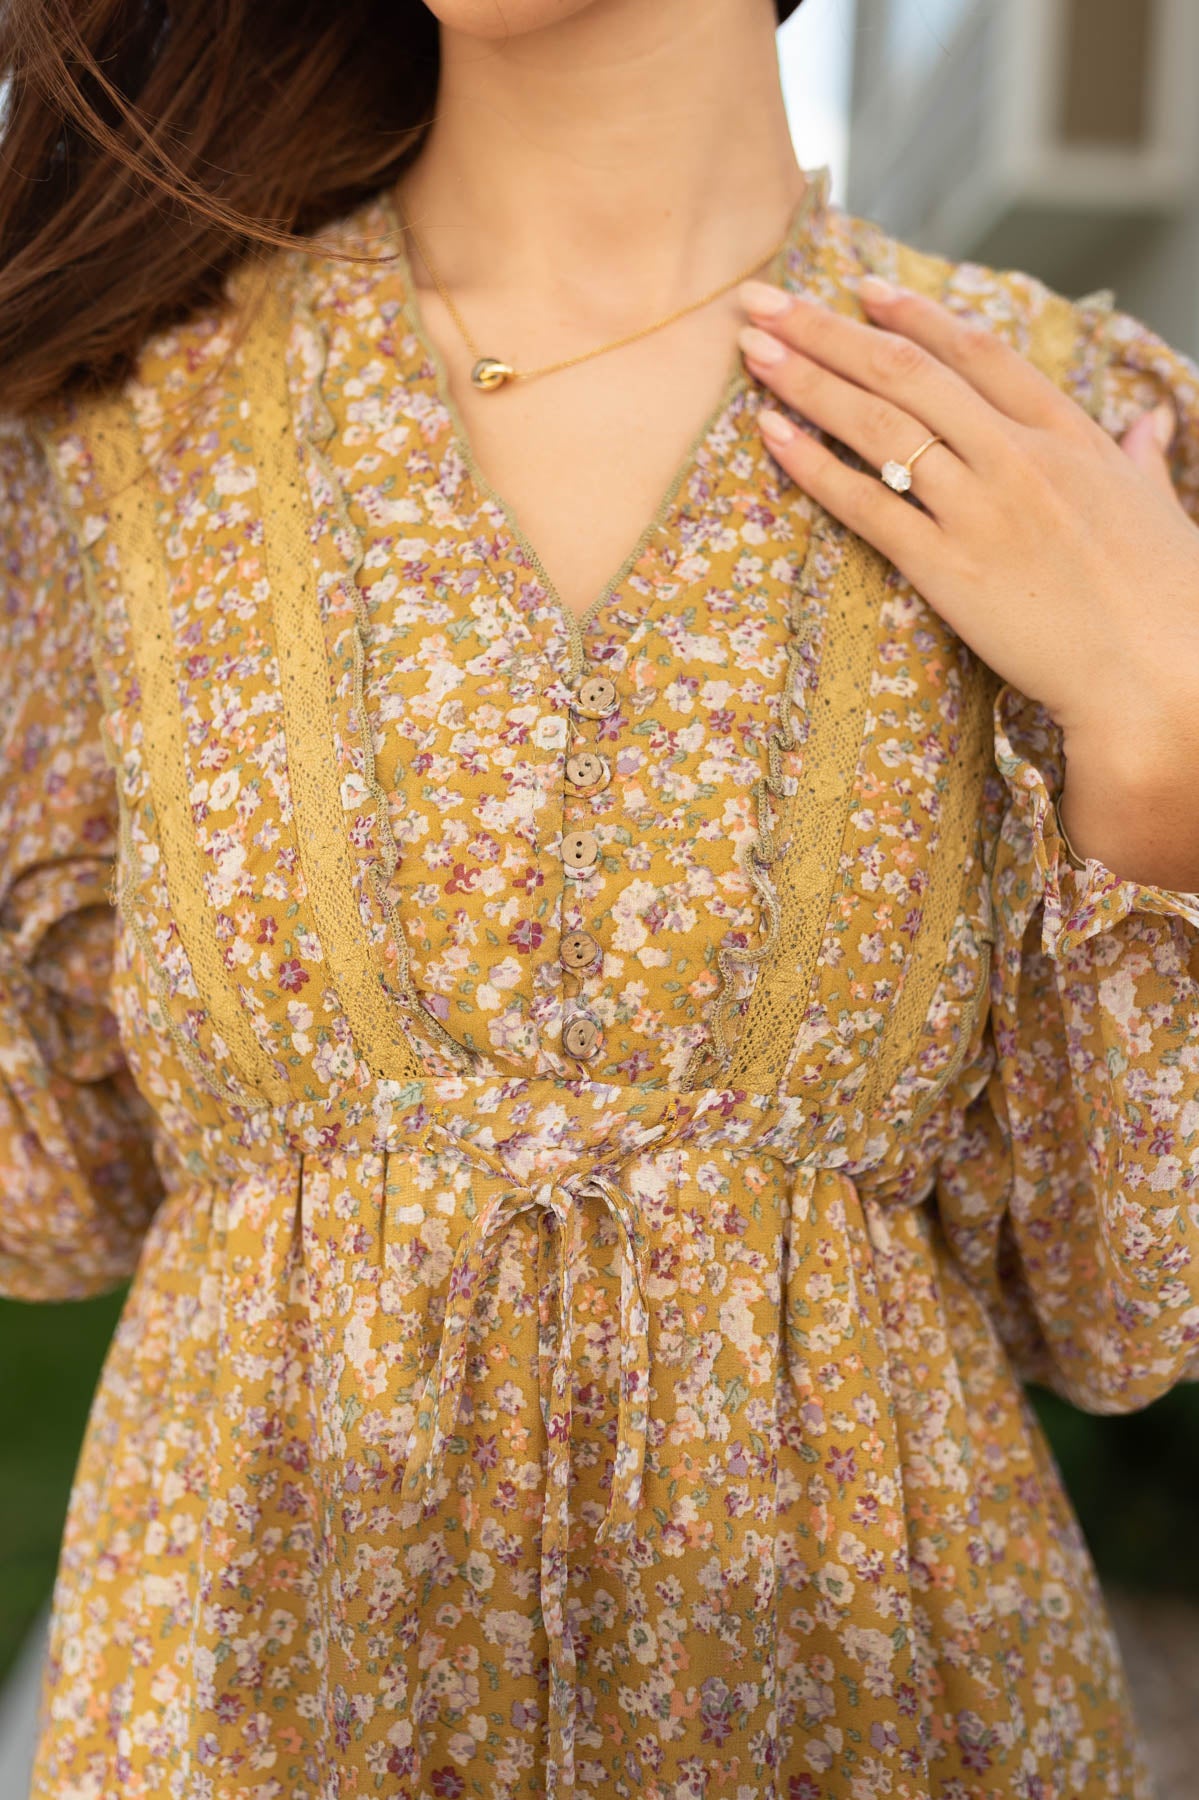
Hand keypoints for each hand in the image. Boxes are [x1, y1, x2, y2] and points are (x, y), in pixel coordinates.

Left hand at [736, 274, 1198, 886]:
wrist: (1157, 675)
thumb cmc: (1165, 598)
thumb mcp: (1158, 506)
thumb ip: (1139, 456)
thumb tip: (1147, 422)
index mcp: (1069, 434)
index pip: (977, 353)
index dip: (913, 315)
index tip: (862, 289)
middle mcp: (1019, 458)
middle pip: (908, 373)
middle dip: (828, 329)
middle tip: (765, 300)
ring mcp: (981, 511)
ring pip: (879, 426)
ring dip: (808, 381)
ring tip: (754, 349)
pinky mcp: (949, 570)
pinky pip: (867, 506)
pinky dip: (815, 465)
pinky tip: (772, 433)